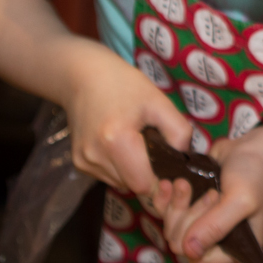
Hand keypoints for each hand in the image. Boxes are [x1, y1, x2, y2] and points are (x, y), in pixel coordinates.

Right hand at [65, 49, 193, 209]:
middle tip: (153, 149)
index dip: (160, 179)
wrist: (83, 77)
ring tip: (135, 143)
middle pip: (132, 185)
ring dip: (132, 171)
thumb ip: (179, 132)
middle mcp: (95, 157)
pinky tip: (120, 145)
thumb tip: (184, 158)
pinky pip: (107, 176)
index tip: (168, 164)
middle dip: (148, 173)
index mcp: (116, 142)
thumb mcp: (159, 102)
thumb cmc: (124, 85)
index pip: (144, 185)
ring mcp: (84, 162)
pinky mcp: (78, 163)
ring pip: (120, 183)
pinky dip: (119, 167)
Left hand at [157, 127, 262, 262]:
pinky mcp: (191, 205)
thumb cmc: (257, 174)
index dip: (195, 236)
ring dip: (176, 203)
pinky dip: (165, 197)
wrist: (257, 148)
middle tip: (210, 192)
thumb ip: (216, 226)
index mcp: (234, 248)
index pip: (199, 258)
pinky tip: (170, 182)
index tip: (210, 205)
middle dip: (188, 215)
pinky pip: (167, 211)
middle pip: (181, 243)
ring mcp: (202, 223)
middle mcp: (216, 240)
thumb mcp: (241, 200)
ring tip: (186, 183)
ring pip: (172, 227)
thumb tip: (189, 251)